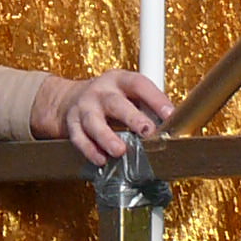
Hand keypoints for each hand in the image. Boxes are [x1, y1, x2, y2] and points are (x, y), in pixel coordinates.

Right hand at [31, 67, 170, 164]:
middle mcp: (101, 91)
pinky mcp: (72, 124)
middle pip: (115, 103)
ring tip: (120, 151)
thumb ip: (147, 107)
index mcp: (120, 80)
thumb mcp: (127, 93)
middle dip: (132, 118)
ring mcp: (84, 107)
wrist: (68, 99)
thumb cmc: (108, 99)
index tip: (170, 114)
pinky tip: (101, 160)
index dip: (155, 99)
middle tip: (147, 131)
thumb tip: (172, 126)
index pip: (139, 84)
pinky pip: (79, 138)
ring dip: (107, 137)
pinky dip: (90, 150)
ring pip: (94, 121)